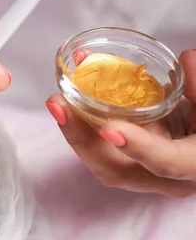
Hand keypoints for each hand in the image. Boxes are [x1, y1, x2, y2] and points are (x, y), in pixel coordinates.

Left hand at [45, 49, 195, 197]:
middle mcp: (168, 180)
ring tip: (58, 102)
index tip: (110, 129)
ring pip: (101, 162)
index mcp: (195, 166)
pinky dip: (83, 127)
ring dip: (76, 130)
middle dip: (82, 137)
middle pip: (115, 168)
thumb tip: (187, 59)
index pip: (165, 163)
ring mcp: (145, 176)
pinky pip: (100, 152)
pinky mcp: (130, 164)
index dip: (138, 148)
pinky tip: (68, 103)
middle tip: (58, 104)